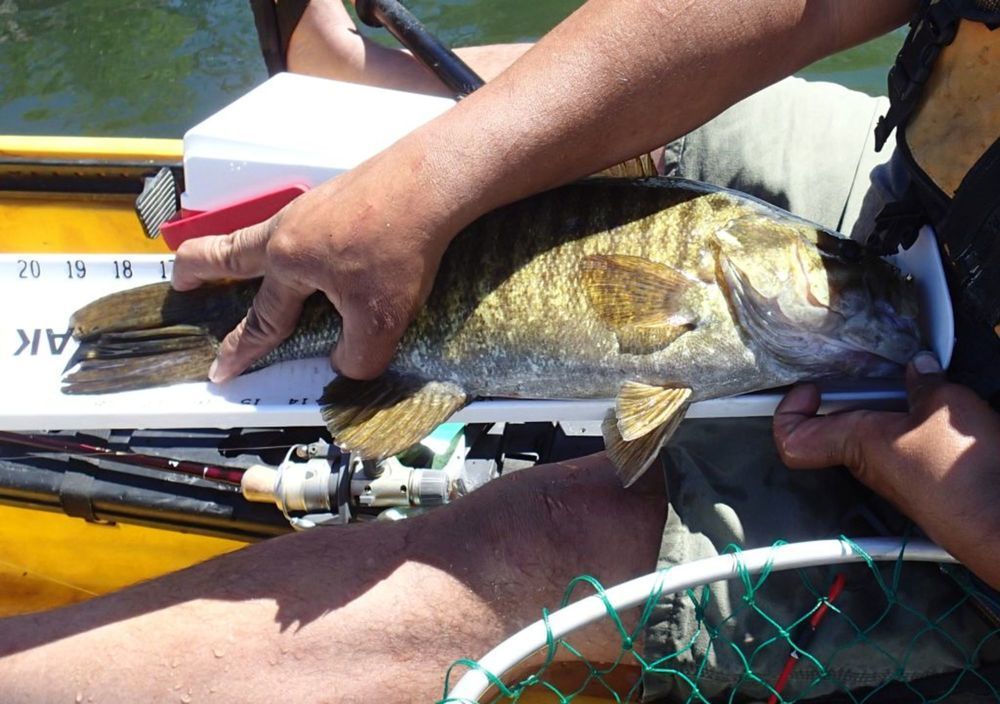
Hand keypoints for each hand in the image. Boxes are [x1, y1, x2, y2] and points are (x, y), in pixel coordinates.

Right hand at [171, 152, 457, 381]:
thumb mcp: (380, 320)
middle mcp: (288, 230)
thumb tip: (346, 366)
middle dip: (200, 269)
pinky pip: (302, 224)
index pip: (260, 319)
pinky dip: (293, 241)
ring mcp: (311, 207)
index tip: (221, 369)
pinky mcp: (338, 195)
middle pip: (230, 251)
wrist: (430, 183)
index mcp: (287, 262)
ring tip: (244, 264)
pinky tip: (318, 248)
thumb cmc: (399, 246)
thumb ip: (358, 356)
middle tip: (181, 279)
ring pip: (265, 234)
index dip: (240, 350)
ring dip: (245, 251)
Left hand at [774, 352, 999, 588]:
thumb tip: (920, 368)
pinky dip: (916, 424)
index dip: (789, 412)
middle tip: (872, 373)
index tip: (810, 388)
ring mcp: (896, 476)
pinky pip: (906, 447)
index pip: (792, 441)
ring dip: (890, 407)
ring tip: (916, 386)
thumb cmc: (966, 474)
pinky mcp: (924, 483)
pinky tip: (943, 411)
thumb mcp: (945, 404)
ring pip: (874, 434)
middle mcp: (868, 464)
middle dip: (852, 394)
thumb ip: (925, 382)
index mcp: (856, 444)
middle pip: (836, 426)